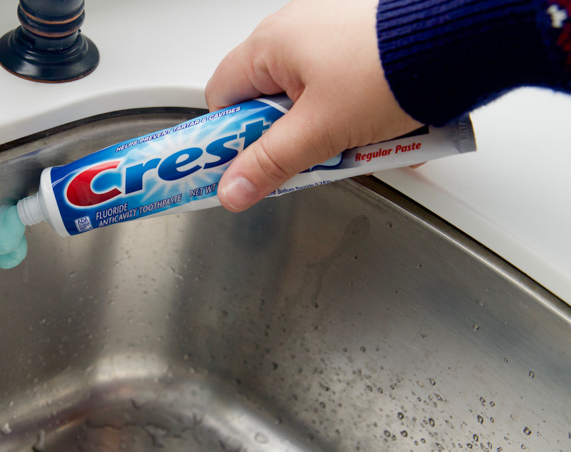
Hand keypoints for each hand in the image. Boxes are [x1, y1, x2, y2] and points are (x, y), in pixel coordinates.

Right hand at [205, 0, 422, 211]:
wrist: (459, 38)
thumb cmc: (388, 69)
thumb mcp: (318, 131)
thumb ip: (270, 164)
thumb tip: (232, 191)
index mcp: (269, 44)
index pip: (222, 97)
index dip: (228, 137)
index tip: (243, 167)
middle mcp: (293, 31)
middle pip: (265, 101)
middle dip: (285, 137)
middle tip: (305, 158)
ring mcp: (328, 33)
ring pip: (304, 98)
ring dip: (319, 129)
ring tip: (348, 143)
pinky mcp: (358, 43)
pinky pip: (336, 87)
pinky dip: (347, 112)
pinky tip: (370, 127)